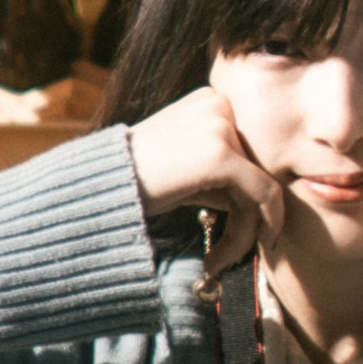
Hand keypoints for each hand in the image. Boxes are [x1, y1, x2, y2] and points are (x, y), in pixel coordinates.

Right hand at [127, 86, 290, 264]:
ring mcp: (220, 126)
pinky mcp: (221, 154)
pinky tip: (224, 257)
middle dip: (248, 220)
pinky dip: (250, 233)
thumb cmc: (136, 182)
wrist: (95, 188)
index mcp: (211, 101)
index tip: (241, 233)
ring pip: (261, 189)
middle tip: (228, 256)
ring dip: (244, 234)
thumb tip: (266, 205)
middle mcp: (219, 103)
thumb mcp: (186, 166)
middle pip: (257, 170)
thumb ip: (224, 172)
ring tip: (217, 262)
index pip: (249, 153)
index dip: (248, 198)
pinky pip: (260, 197)